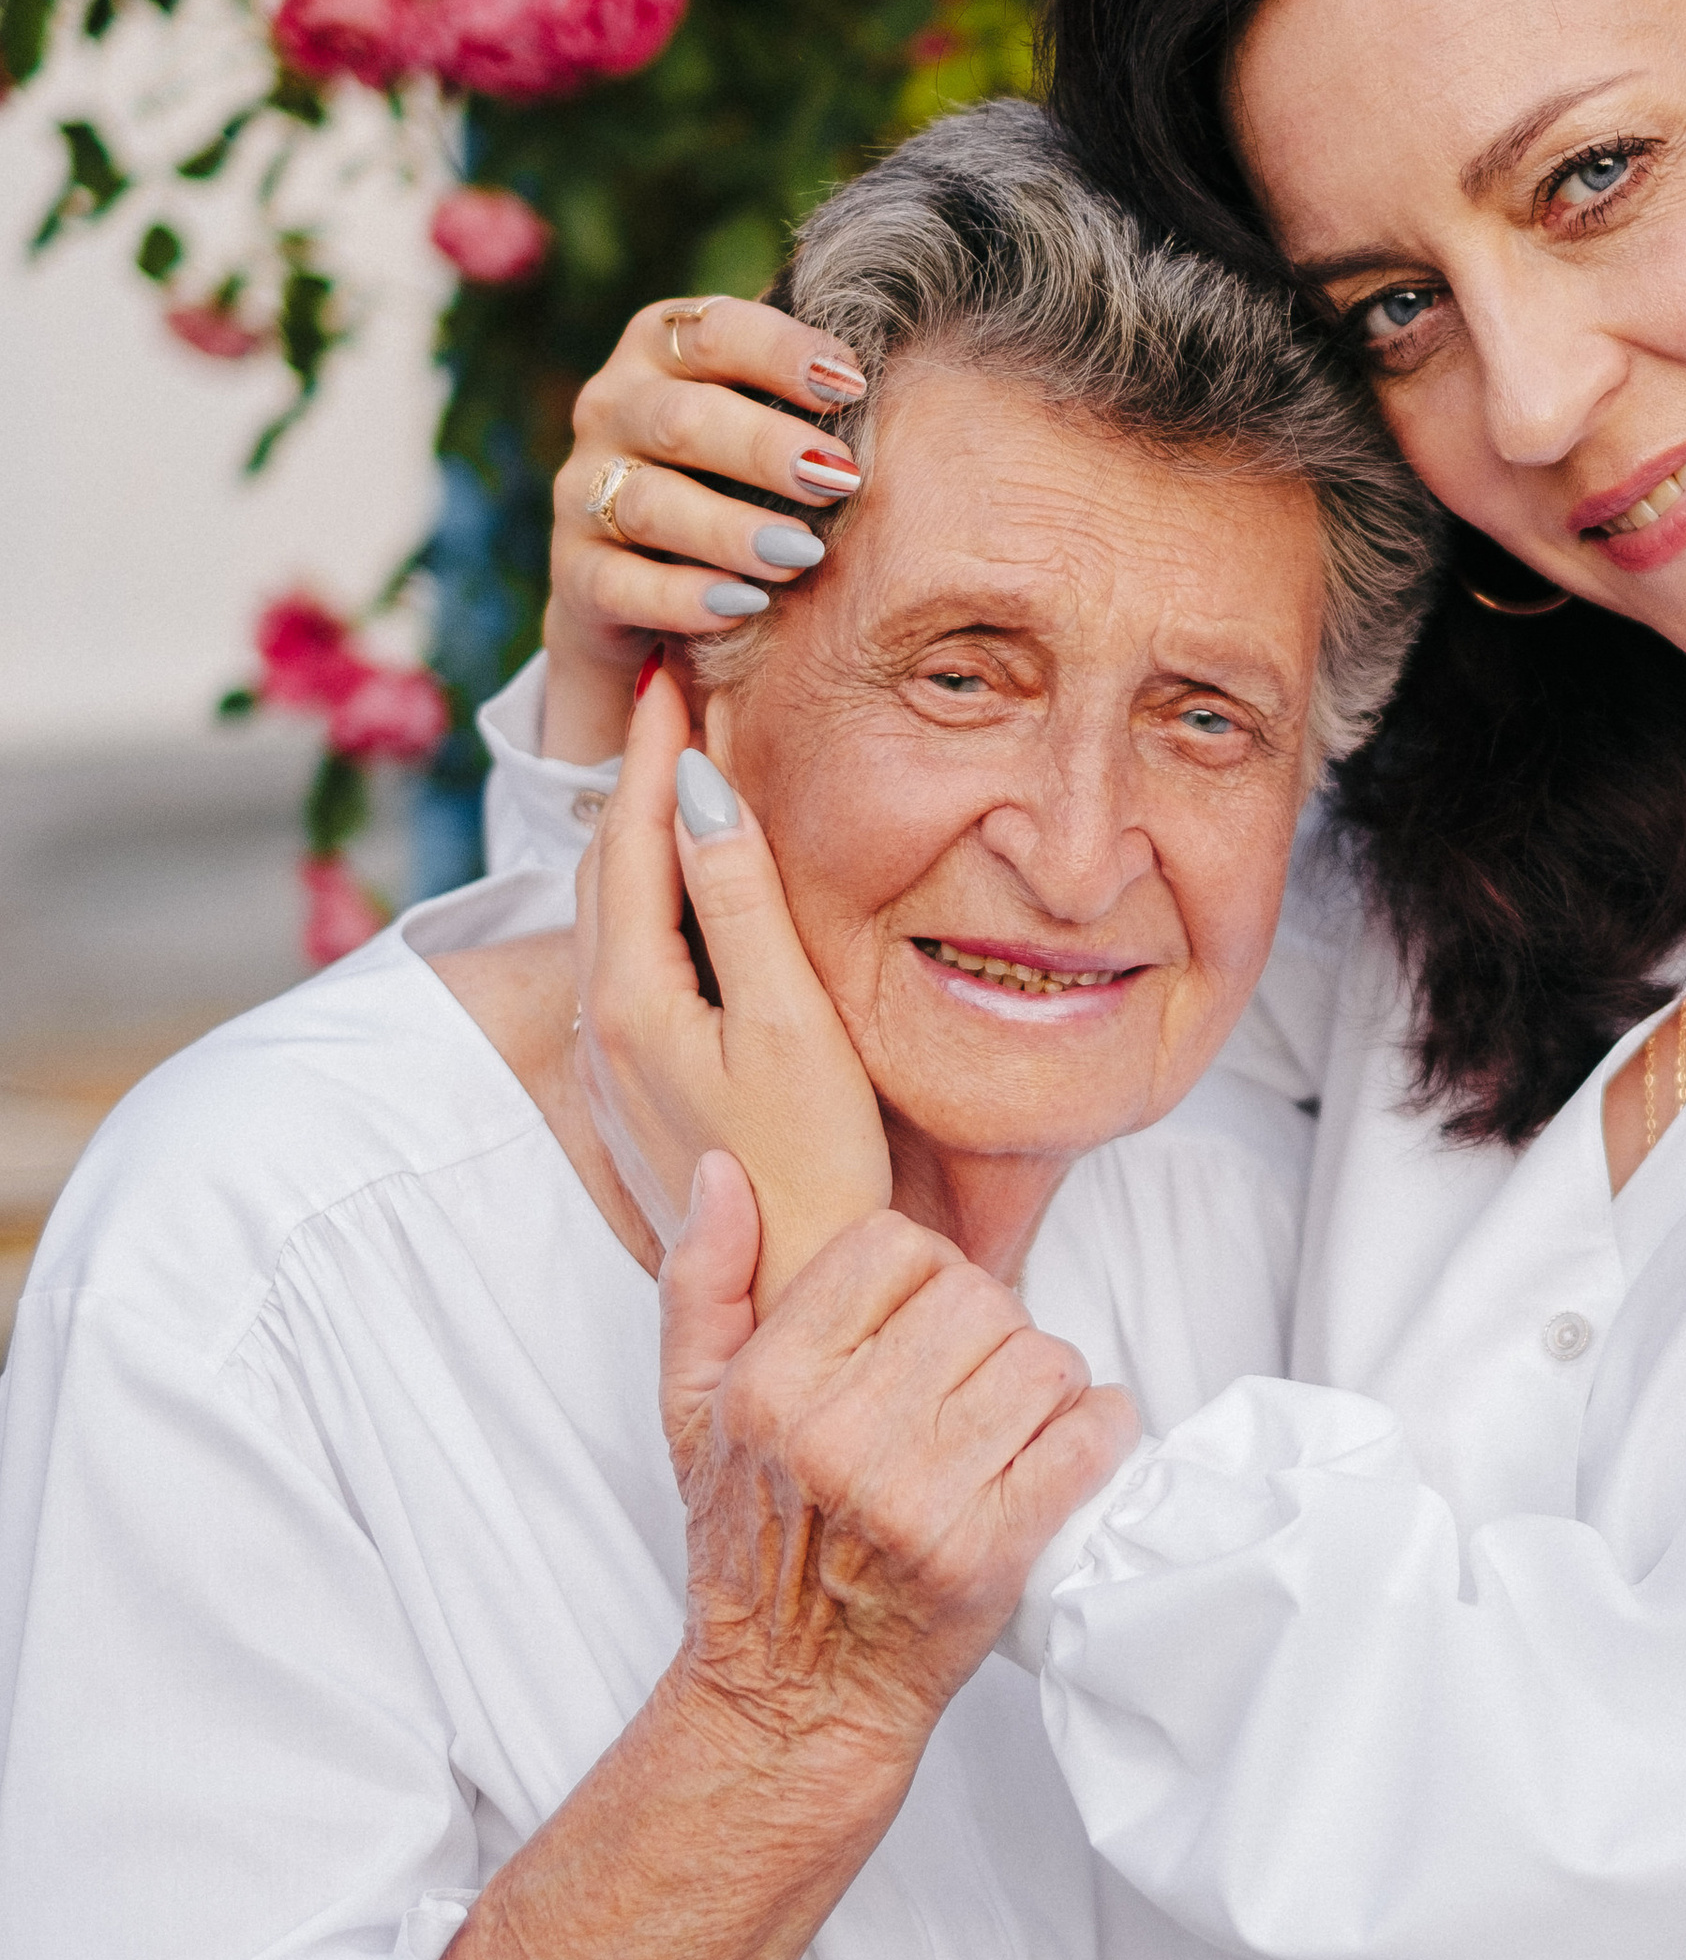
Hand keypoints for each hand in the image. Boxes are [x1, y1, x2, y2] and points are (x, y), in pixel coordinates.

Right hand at [546, 291, 867, 759]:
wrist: (636, 580)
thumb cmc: (730, 475)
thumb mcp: (759, 417)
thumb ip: (805, 390)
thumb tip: (914, 363)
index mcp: (658, 348)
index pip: (714, 330)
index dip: (783, 352)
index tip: (855, 383)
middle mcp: (610, 408)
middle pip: (683, 420)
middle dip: (767, 449)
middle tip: (841, 478)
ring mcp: (583, 492)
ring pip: (652, 504)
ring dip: (733, 529)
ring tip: (803, 555)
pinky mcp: (576, 574)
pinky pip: (624, 585)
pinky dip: (686, 597)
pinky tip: (745, 606)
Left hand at [575, 662, 890, 1306]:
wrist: (794, 1285)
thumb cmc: (812, 1161)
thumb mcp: (788, 1018)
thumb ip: (738, 899)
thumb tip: (699, 788)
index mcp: (628, 997)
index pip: (626, 838)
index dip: (649, 751)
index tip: (669, 674)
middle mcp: (600, 1023)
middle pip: (602, 867)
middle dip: (631, 776)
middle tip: (666, 695)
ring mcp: (613, 1059)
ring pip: (609, 913)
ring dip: (635, 834)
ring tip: (672, 767)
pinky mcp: (639, 1083)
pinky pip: (629, 955)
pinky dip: (649, 892)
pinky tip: (684, 882)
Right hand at [661, 1153, 1137, 1761]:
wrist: (793, 1698)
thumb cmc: (750, 1547)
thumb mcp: (691, 1413)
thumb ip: (702, 1283)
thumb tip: (726, 1170)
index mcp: (771, 1386)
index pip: (895, 1248)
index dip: (924, 1276)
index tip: (921, 1326)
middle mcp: (840, 1437)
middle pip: (980, 1297)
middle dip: (992, 1331)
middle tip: (973, 1381)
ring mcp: (919, 1498)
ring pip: (1043, 1358)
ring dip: (1048, 1382)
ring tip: (1013, 1422)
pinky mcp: (991, 1551)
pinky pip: (1088, 1435)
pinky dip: (1101, 1429)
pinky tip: (1073, 1445)